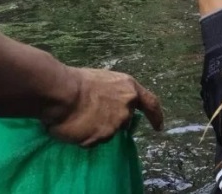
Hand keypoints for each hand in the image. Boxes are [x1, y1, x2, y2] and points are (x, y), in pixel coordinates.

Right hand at [47, 68, 163, 146]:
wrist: (62, 92)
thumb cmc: (77, 82)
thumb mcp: (104, 81)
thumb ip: (114, 94)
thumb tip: (111, 104)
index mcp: (130, 88)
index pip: (151, 103)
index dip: (156, 116)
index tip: (159, 126)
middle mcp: (128, 105)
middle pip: (124, 120)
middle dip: (112, 121)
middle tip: (92, 116)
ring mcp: (117, 122)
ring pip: (108, 132)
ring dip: (96, 128)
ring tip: (79, 118)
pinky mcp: (104, 135)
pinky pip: (94, 140)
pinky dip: (85, 136)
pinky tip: (75, 126)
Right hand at [200, 8, 221, 144]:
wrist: (219, 39)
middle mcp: (217, 84)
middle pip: (217, 110)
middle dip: (220, 127)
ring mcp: (208, 84)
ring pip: (209, 108)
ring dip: (214, 122)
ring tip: (218, 135)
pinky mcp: (203, 84)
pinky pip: (205, 101)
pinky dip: (209, 112)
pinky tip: (214, 119)